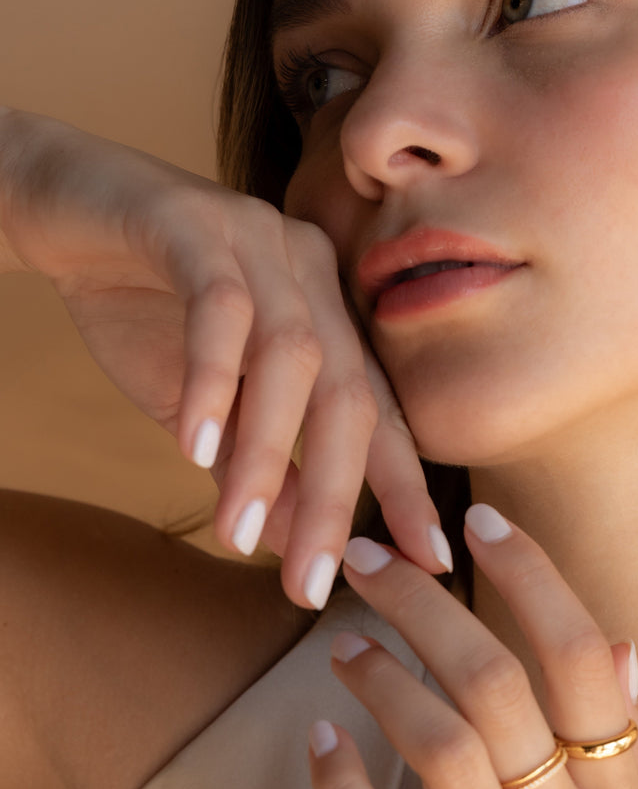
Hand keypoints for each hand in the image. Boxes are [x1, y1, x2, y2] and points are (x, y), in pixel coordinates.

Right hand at [0, 109, 447, 605]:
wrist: (59, 208)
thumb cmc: (141, 310)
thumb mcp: (203, 410)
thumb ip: (253, 465)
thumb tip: (292, 542)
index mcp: (328, 315)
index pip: (379, 412)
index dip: (405, 487)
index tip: (427, 562)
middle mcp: (312, 275)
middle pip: (348, 392)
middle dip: (337, 493)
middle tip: (315, 581)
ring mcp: (262, 242)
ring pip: (292, 356)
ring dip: (268, 451)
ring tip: (237, 533)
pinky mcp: (197, 222)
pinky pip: (221, 307)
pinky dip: (214, 379)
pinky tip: (194, 447)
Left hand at [308, 505, 637, 788]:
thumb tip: (620, 643)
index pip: (584, 656)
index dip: (533, 575)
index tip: (483, 516)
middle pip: (494, 682)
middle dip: (425, 602)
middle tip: (371, 555)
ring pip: (439, 749)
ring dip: (382, 681)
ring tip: (344, 643)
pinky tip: (320, 742)